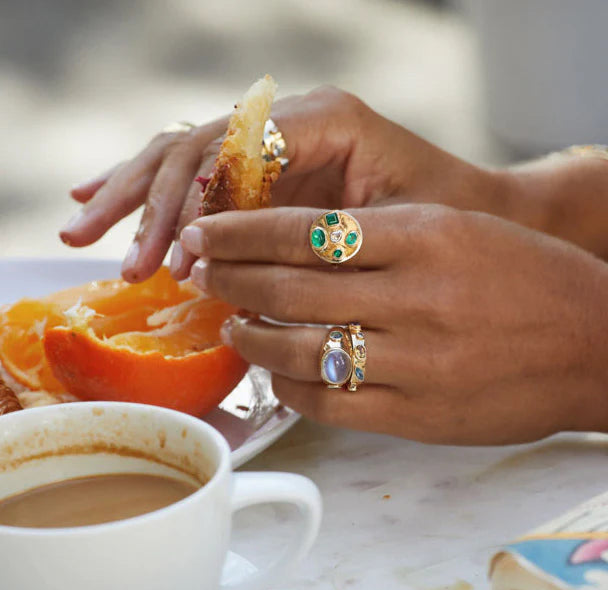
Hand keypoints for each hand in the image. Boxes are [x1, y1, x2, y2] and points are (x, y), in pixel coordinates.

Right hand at [59, 86, 500, 282]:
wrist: (477, 215)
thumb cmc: (445, 218)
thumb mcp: (387, 228)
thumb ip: (307, 240)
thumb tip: (220, 271)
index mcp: (322, 119)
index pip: (229, 149)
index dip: (190, 200)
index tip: (168, 255)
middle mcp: (291, 121)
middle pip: (194, 146)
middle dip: (144, 199)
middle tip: (96, 243)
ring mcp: (277, 143)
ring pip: (188, 157)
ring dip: (134, 194)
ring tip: (83, 228)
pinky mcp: (271, 172)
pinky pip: (204, 179)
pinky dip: (158, 196)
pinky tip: (112, 201)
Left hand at [180, 204, 607, 444]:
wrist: (592, 344)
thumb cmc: (524, 278)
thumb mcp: (457, 230)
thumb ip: (379, 238)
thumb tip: (295, 248)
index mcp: (425, 238)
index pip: (305, 230)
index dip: (242, 232)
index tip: (206, 233)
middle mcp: (415, 298)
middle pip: (289, 289)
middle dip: (230, 278)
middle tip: (201, 273)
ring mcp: (415, 363)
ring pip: (299, 350)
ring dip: (250, 336)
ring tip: (231, 324)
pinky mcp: (417, 417)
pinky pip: (329, 403)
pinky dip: (289, 386)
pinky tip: (276, 372)